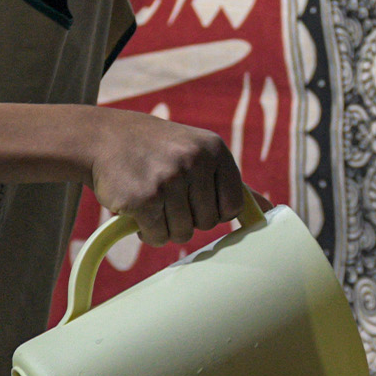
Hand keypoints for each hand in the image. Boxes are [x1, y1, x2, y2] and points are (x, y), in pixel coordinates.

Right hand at [87, 109, 244, 245]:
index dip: (214, 209)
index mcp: (214, 150)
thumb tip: (271, 212)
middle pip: (207, 223)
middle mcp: (195, 161)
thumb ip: (232, 183)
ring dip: (166, 226)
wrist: (104, 138)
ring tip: (153, 201)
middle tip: (168, 195)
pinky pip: (158, 237)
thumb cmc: (158, 151)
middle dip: (187, 218)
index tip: (196, 197)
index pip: (233, 206)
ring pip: (182, 234)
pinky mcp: (144, 199)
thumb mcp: (198, 153)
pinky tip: (138, 209)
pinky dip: (148, 232)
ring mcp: (169, 180)